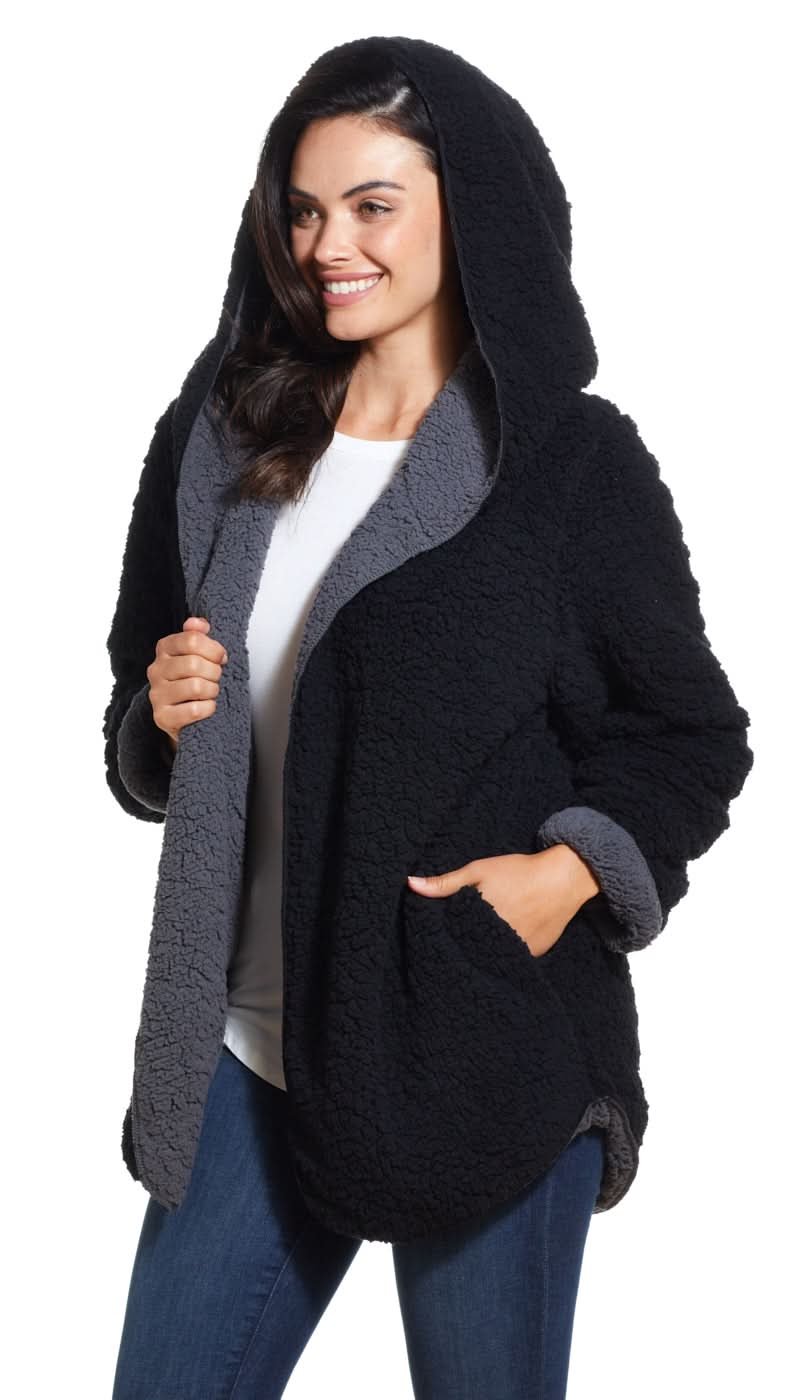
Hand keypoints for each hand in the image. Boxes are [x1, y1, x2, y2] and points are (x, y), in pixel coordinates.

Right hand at [146, 617, 228, 753]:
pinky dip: (208, 709)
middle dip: (214, 672)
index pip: (192, 639)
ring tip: (210, 693)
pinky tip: (206, 707)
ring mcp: (157, 694)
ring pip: (196, 687)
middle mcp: (156, 670)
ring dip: (212, 691)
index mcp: (164, 648)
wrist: (183, 716)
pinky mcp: (162, 717)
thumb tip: (198, 623)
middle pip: (194, 663)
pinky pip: (194, 710)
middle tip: (216, 678)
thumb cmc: (192, 681)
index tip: (220, 658)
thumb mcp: (197, 654)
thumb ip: (198, 635)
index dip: (214, 649)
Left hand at [407, 847, 599, 957]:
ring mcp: (516, 951)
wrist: (563, 878)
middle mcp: (496, 940)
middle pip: (470, 951)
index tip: (439, 937)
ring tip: (478, 945)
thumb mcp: (478, 870)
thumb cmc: (518, 871)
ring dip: (483, 953)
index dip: (445, 938)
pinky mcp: (533, 955)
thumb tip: (410, 884)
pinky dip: (504, 954)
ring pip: (491, 958)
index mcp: (479, 921)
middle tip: (461, 940)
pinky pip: (512, 960)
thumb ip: (445, 882)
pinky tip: (499, 946)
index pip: (451, 939)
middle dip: (463, 948)